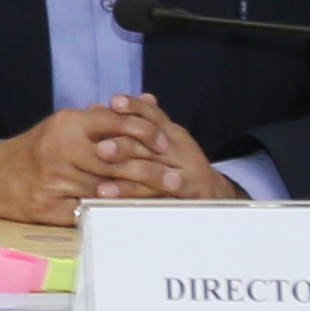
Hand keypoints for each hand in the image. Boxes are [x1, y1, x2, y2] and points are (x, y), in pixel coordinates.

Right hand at [0, 102, 202, 225]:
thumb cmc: (40, 149)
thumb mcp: (65, 126)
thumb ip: (99, 121)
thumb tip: (140, 109)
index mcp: (68, 125)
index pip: (113, 122)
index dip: (143, 130)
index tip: (165, 141)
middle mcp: (61, 150)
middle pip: (116, 161)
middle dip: (150, 170)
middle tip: (176, 178)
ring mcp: (56, 180)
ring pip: (107, 188)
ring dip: (139, 195)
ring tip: (164, 199)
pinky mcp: (51, 208)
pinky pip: (89, 211)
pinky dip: (112, 213)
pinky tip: (133, 215)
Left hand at [106, 93, 243, 199]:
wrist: (214, 194)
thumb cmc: (177, 163)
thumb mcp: (160, 139)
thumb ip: (130, 125)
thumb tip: (94, 108)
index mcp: (173, 133)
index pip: (154, 114)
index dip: (135, 107)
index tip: (114, 102)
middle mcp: (182, 150)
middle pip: (151, 145)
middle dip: (123, 146)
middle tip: (99, 149)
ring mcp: (188, 175)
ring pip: (154, 174)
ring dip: (127, 181)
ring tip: (102, 189)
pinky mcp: (188, 199)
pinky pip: (162, 201)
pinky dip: (141, 203)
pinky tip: (124, 207)